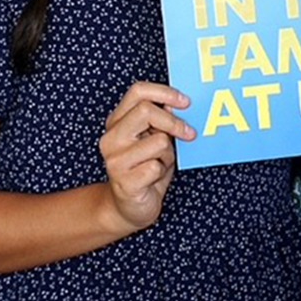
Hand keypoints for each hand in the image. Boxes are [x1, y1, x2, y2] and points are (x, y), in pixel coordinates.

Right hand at [98, 82, 194, 233]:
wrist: (129, 208)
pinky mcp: (124, 181)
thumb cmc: (145, 170)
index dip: (164, 92)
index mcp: (117, 122)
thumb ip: (160, 120)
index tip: (185, 102)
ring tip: (160, 163)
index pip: (138, 92)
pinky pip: (156, 167)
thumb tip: (175, 103)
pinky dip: (162, 172)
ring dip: (168, 154)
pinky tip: (153, 179)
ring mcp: (114, 160)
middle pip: (146, 110)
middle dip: (173, 122)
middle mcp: (111, 137)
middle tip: (189, 134)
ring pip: (158, 141)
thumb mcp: (154, 139)